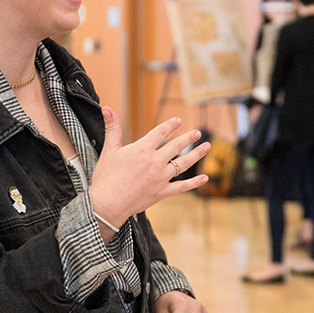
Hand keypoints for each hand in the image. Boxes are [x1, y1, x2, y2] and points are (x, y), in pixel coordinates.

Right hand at [90, 106, 209, 226]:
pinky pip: (182, 187)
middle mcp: (155, 162)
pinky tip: (205, 178)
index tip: (178, 120)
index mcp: (143, 149)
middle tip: (197, 132)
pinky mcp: (162, 192)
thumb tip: (107, 108)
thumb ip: (112, 128)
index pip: (160, 132)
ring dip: (196, 154)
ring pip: (183, 163)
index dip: (170, 125)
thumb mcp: (108, 150)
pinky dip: (194, 183)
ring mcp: (161, 177)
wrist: (108, 204)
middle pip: (176, 146)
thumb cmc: (106, 178)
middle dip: (188, 138)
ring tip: (206, 147)